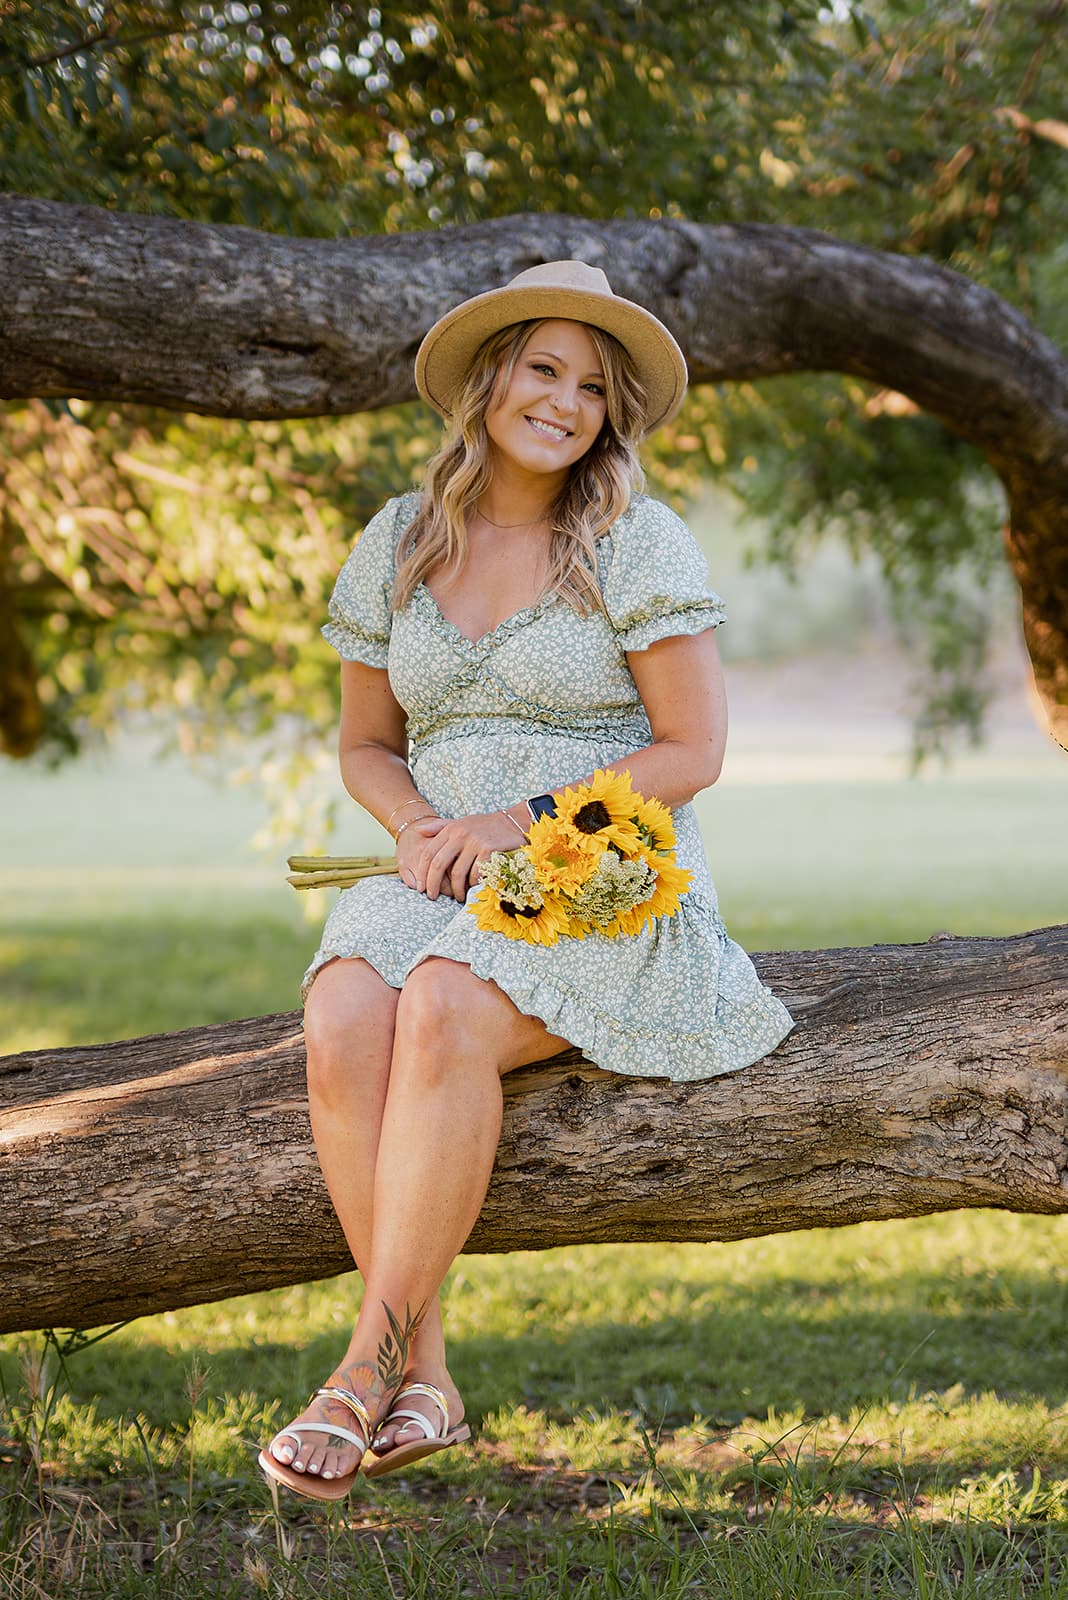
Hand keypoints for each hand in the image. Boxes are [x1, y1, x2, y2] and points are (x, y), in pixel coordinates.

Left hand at [396, 810, 525, 901]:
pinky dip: (473, 884)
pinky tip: (473, 888)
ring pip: (457, 873)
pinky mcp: (489, 850)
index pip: (428, 853)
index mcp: (451, 829)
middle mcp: (460, 834)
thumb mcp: (460, 822)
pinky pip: (476, 874)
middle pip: (438, 864)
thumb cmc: (484, 826)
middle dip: (432, 884)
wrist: (513, 822)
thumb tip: (418, 831)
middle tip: (431, 897)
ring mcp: (475, 842)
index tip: (420, 887)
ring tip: (457, 897)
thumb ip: (439, 827)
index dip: (421, 872)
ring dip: (455, 889)